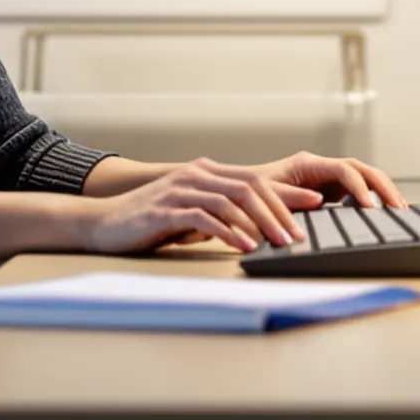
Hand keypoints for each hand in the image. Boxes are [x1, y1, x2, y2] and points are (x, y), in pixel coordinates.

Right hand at [74, 160, 323, 253]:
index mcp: (205, 173)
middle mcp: (195, 175)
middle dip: (280, 211)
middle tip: (299, 235)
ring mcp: (179, 190)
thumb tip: (256, 230)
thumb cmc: (149, 222)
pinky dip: (229, 232)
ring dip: (260, 223)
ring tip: (280, 243)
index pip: (255, 178)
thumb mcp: (190, 213)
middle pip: (249, 186)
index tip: (316, 206)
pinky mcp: (165, 209)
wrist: (103, 223)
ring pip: (232, 200)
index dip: (287, 192)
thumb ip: (218, 214)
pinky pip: (205, 217)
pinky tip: (244, 246)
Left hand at [244, 151, 406, 210]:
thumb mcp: (266, 196)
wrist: (242, 193)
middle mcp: (321, 167)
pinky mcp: (330, 191)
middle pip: (361, 169)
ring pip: (364, 177)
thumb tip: (319, 199)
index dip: (360, 187)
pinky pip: (358, 190)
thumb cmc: (251, 194)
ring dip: (384, 191)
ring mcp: (328, 178)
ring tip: (401, 210)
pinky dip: (374, 199)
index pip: (344, 169)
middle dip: (383, 186)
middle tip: (399, 208)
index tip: (371, 208)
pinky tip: (386, 213)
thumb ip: (290, 197)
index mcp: (308, 164)